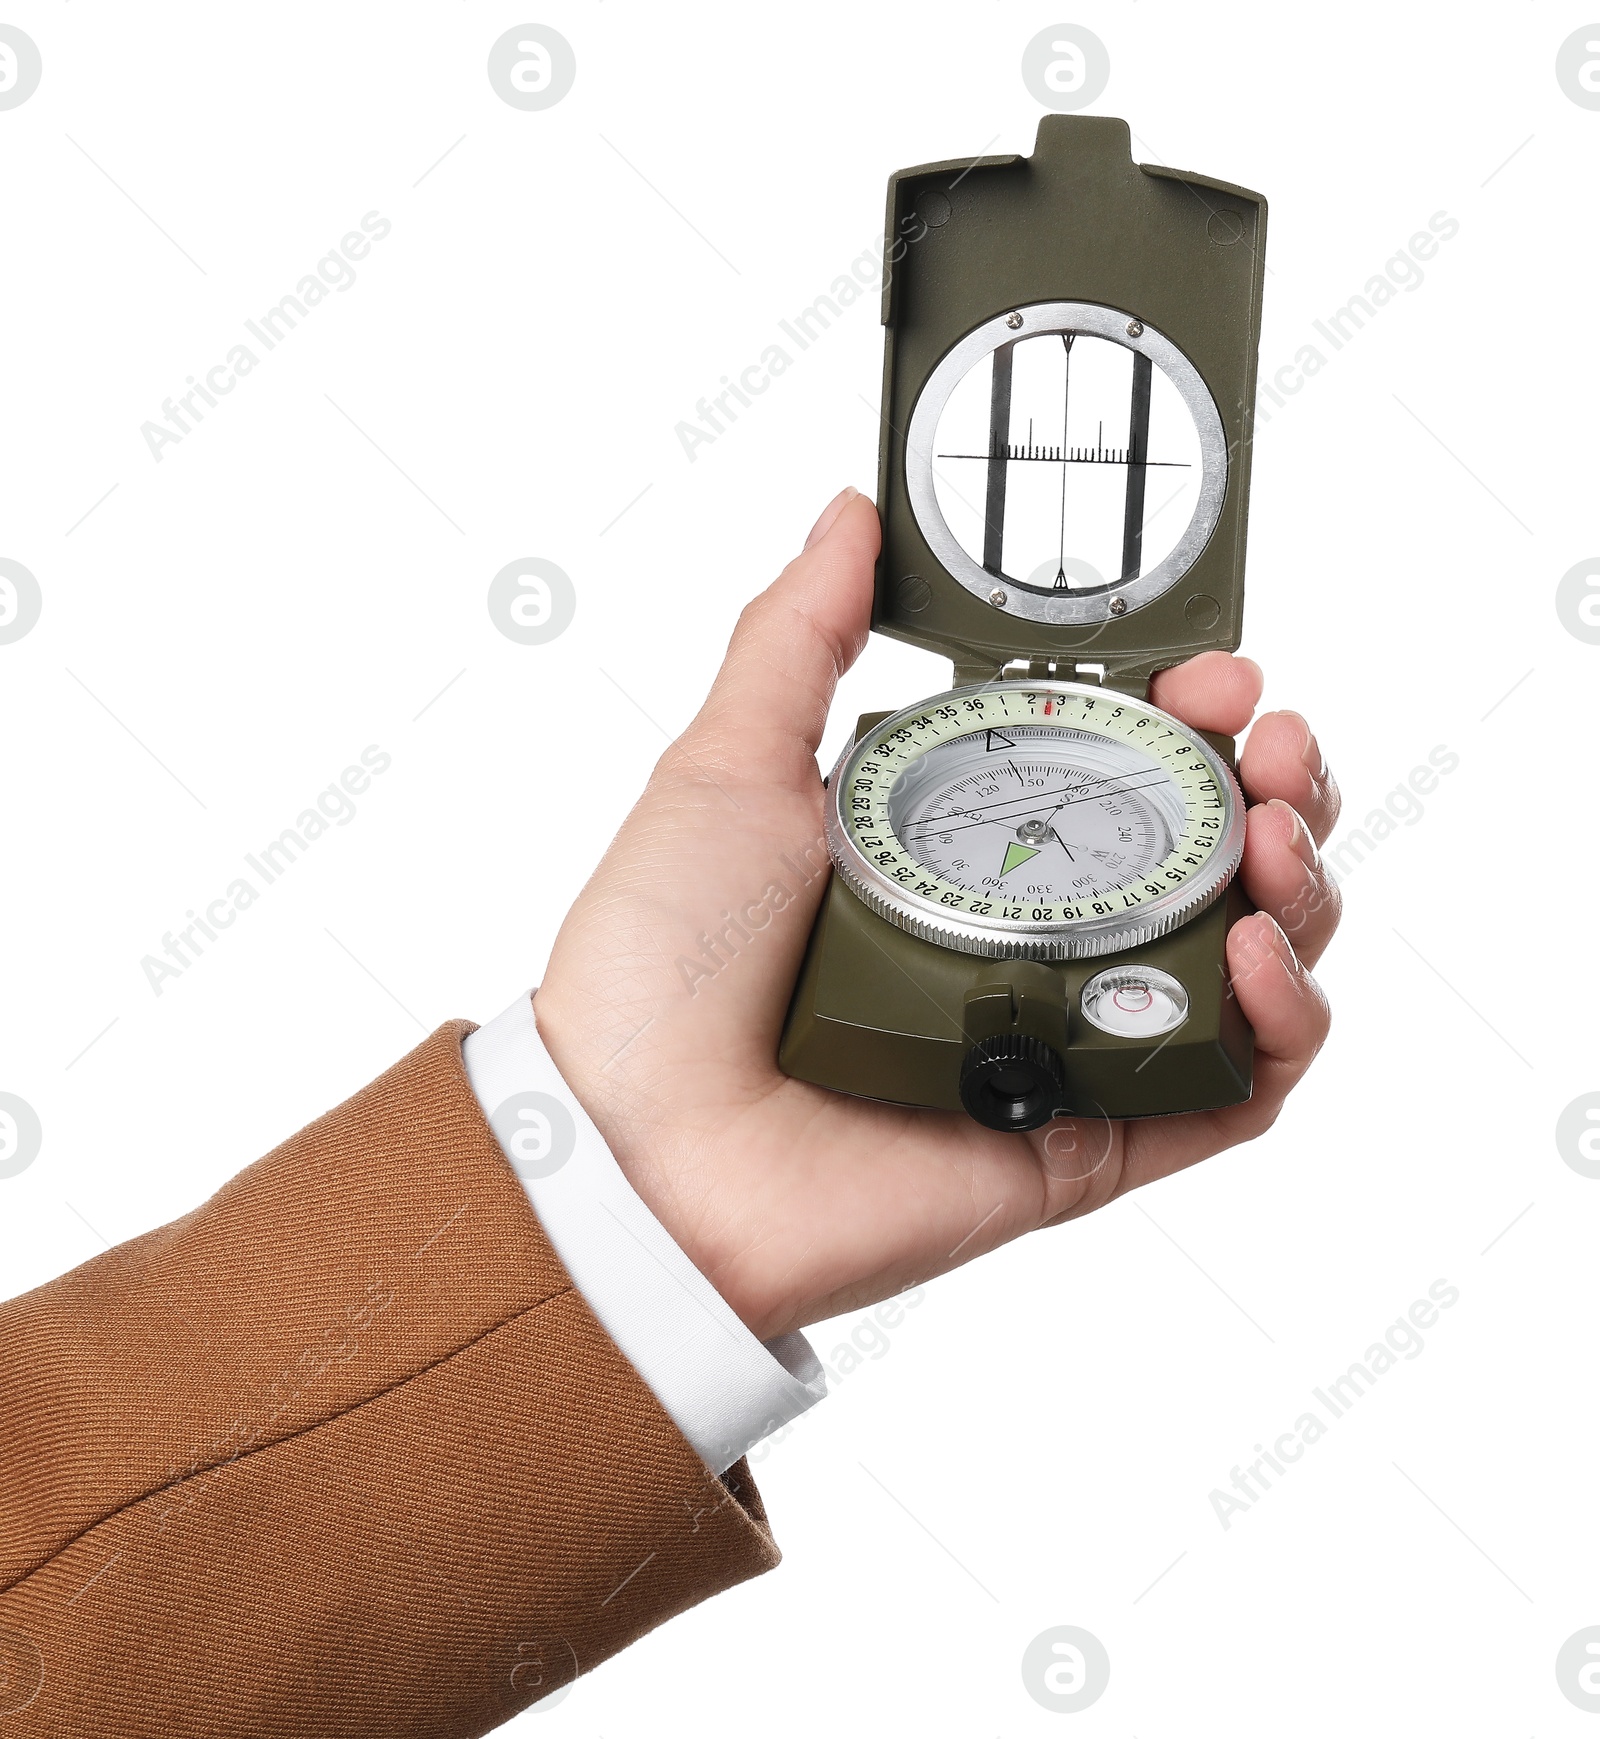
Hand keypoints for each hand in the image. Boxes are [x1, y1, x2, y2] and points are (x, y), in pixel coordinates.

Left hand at [535, 490, 1340, 1340]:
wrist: (631, 1147)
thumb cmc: (661, 959)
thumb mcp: (727, 767)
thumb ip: (798, 637)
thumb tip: (851, 513)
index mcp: (960, 849)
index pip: (1123, 769)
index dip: (1191, 715)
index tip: (1218, 675)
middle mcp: (1027, 942)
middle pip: (1211, 861)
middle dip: (1276, 790)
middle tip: (1276, 748)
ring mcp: (1064, 1043)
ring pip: (1249, 968)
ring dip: (1302, 890)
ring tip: (1275, 838)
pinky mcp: (1084, 1140)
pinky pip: (1230, 1094)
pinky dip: (1282, 1026)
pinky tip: (1256, 956)